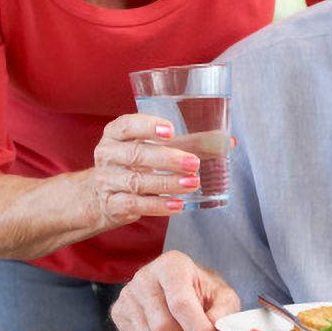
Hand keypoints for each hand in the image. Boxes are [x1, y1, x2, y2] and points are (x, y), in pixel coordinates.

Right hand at [85, 114, 203, 228]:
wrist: (102, 195)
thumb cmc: (135, 164)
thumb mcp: (155, 147)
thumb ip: (191, 143)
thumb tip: (229, 142)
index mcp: (115, 134)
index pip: (127, 125)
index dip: (148, 126)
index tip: (171, 131)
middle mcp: (107, 154)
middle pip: (136, 154)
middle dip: (167, 159)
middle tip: (193, 163)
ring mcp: (107, 180)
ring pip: (137, 181)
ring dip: (167, 183)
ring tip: (192, 184)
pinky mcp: (111, 204)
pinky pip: (134, 204)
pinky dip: (157, 205)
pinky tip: (177, 204)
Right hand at [111, 251, 240, 330]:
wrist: (177, 285)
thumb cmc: (200, 289)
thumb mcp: (221, 294)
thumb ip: (225, 311)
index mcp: (172, 265)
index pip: (180, 302)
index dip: (198, 330)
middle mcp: (145, 276)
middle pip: (164, 324)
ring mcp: (128, 294)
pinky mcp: (119, 311)